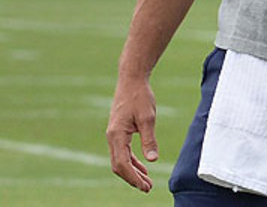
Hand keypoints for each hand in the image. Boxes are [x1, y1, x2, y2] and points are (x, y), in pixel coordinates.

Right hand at [106, 76, 158, 191]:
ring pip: (120, 160)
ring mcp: (114, 135)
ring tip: (146, 182)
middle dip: (132, 178)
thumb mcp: (148, 118)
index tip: (145, 186)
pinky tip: (143, 166)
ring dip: (133, 171)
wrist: (131, 80)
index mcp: (116, 135)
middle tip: (148, 188)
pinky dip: (132, 161)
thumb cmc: (140, 97)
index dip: (133, 177)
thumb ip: (149, 139)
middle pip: (119, 165)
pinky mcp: (119, 132)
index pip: (122, 164)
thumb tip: (152, 160)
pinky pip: (123, 152)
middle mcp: (112, 137)